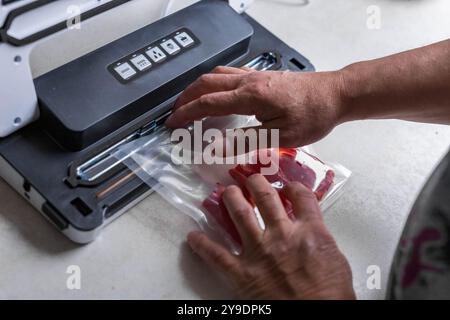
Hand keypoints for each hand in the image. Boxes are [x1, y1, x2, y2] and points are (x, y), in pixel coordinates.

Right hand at [165, 66, 345, 146]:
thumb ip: (247, 140)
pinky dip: (212, 82)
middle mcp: (249, 81)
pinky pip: (228, 73)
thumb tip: (217, 148)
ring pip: (216, 75)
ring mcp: (255, 75)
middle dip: (185, 99)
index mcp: (251, 96)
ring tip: (188, 103)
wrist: (336, 94)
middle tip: (174, 115)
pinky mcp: (262, 75)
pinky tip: (215, 92)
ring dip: (197, 88)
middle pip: (206, 84)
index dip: (186, 113)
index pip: (208, 102)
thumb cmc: (313, 116)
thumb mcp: (282, 136)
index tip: (171, 124)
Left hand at [187, 174, 354, 299]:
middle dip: (256, 184)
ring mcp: (259, 251)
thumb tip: (311, 231)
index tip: (288, 187)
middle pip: (266, 199)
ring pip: (240, 215)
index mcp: (309, 231)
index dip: (293, 188)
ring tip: (227, 191)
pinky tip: (192, 236)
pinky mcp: (242, 273)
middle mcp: (281, 234)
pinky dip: (202, 245)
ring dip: (231, 199)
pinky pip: (216, 255)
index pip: (301, 197)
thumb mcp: (336, 260)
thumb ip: (320, 239)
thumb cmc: (331, 295)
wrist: (315, 318)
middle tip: (251, 179)